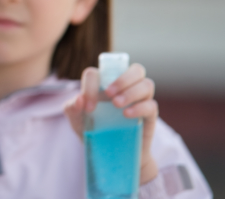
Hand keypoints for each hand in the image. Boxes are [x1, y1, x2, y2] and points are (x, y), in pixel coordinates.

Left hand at [64, 64, 159, 183]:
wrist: (110, 154)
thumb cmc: (93, 130)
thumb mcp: (77, 121)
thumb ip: (72, 108)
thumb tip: (79, 99)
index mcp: (105, 83)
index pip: (101, 72)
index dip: (92, 84)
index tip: (88, 106)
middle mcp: (126, 88)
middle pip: (136, 70)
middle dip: (123, 78)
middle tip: (109, 93)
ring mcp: (140, 101)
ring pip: (146, 84)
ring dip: (132, 91)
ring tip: (117, 104)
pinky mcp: (149, 116)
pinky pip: (151, 105)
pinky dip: (139, 107)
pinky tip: (126, 115)